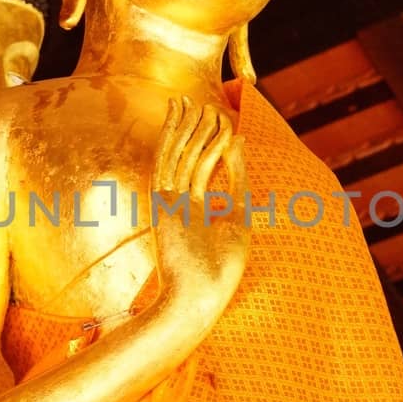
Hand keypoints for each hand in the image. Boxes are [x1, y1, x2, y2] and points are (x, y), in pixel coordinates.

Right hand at [151, 97, 249, 324]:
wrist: (201, 297)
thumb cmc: (221, 267)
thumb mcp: (238, 212)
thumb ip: (236, 176)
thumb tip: (239, 139)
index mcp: (189, 208)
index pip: (196, 165)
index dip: (205, 140)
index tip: (218, 117)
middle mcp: (175, 202)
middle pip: (184, 156)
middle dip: (194, 130)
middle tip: (204, 104)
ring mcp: (168, 202)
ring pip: (179, 156)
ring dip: (191, 130)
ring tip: (202, 106)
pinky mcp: (163, 204)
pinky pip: (176, 164)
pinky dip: (187, 141)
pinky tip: (197, 122)